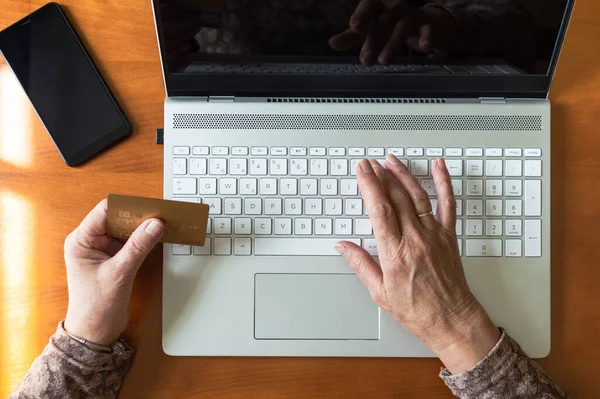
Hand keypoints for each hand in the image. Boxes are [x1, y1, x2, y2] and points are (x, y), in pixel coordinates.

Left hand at [63, 199, 164, 345]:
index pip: (105, 211)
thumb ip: (138, 247)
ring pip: (126, 230)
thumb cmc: (95, 307)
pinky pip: (132, 242)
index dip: (127, 206)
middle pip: (117, 218)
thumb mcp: (119, 273)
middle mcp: (91, 242)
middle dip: (139, 216)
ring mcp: (103, 250)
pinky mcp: (115, 259)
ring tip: (163, 224)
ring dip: (143, 227)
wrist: (95, 333)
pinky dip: (144, 239)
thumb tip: (155, 224)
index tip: (149, 206)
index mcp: (81, 240)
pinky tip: (158, 238)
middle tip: (161, 214)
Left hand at [329, 0, 457, 65]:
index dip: (362, 15)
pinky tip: (424, 46)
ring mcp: (411, 14)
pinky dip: (426, 36)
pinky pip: (426, 29)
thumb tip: (332, 43)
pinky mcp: (426, 25)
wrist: (424, 23)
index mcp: (378, 4)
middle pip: (383, 21)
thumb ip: (351, 37)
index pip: (369, 5)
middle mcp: (394, 6)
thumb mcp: (369, 30)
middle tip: (365, 60)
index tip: (355, 27)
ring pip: (402, 27)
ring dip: (392, 44)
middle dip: (373, 39)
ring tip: (383, 61)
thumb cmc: (390, 25)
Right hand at [336, 156, 499, 372]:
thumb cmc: (418, 310)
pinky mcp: (448, 236)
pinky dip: (444, 182)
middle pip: (396, 198)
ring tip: (391, 161)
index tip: (362, 172)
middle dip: (381, 176)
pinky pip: (448, 203)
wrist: (451, 319)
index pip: (380, 210)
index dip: (369, 186)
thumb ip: (361, 264)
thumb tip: (343, 246)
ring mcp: (434, 235)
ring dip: (403, 175)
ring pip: (417, 196)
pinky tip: (439, 167)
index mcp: (396, 253)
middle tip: (370, 163)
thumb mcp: (380, 292)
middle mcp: (416, 239)